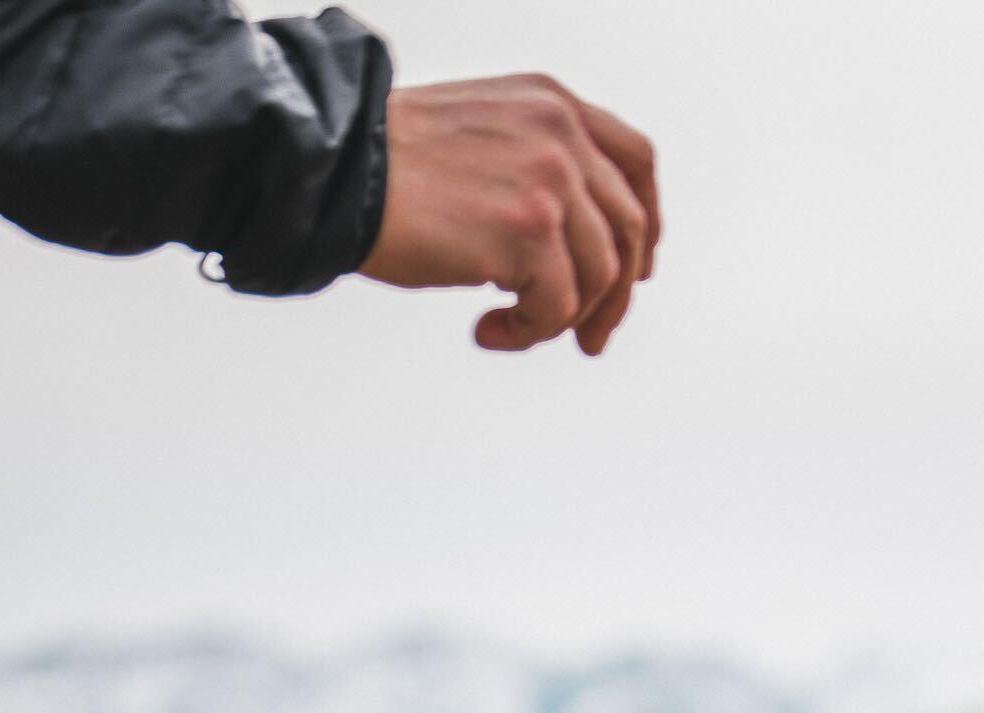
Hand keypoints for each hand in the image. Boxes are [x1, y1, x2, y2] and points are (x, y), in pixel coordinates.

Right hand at [362, 75, 659, 355]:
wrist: (337, 170)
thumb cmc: (393, 166)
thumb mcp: (485, 135)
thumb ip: (539, 162)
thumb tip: (581, 238)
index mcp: (552, 103)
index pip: (634, 160)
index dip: (647, 223)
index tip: (637, 269)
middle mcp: (560, 133)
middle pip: (628, 229)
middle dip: (615, 297)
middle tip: (591, 340)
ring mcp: (549, 179)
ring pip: (598, 277)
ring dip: (560, 319)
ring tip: (514, 326)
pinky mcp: (529, 230)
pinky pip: (557, 308)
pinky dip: (528, 334)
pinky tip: (488, 330)